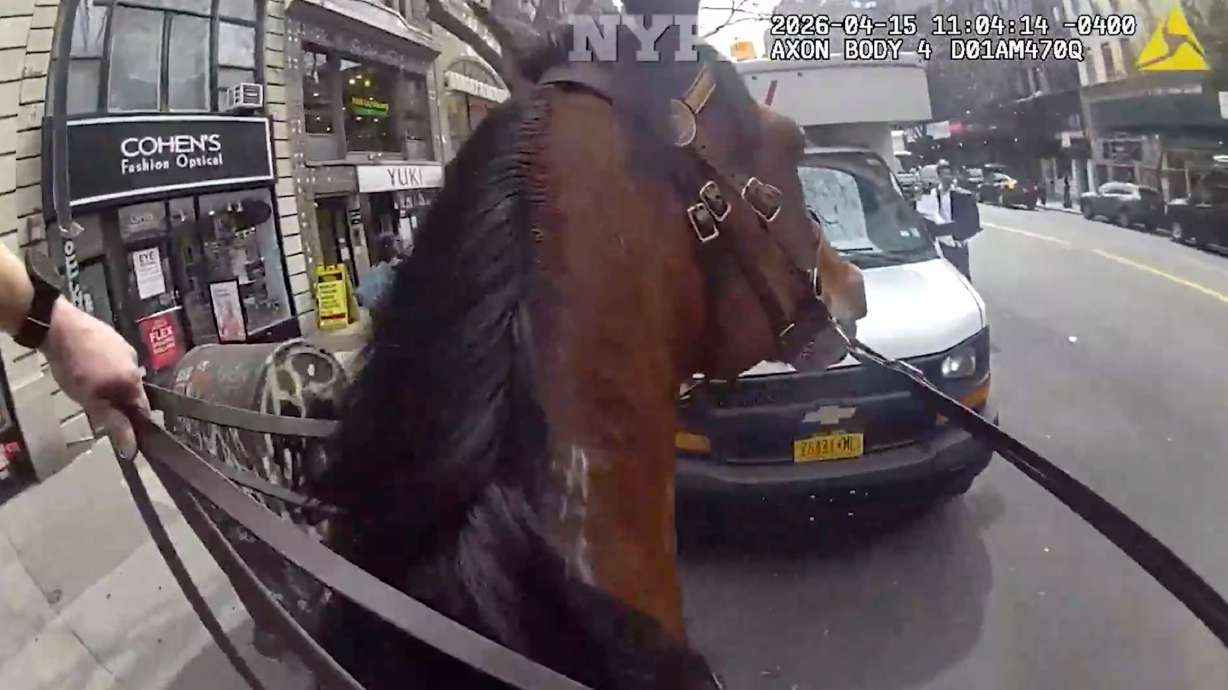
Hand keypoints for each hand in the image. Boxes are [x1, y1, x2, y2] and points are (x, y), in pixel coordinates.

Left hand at [40, 298, 149, 458]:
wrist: (60, 326)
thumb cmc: (74, 368)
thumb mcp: (90, 401)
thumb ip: (113, 423)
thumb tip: (132, 450)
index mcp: (134, 381)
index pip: (143, 409)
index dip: (134, 422)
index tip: (121, 428)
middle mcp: (136, 364)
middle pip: (133, 390)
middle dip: (120, 400)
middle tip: (98, 405)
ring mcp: (126, 347)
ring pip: (124, 373)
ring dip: (113, 382)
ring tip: (91, 384)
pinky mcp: (114, 336)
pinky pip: (116, 358)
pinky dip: (107, 366)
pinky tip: (89, 366)